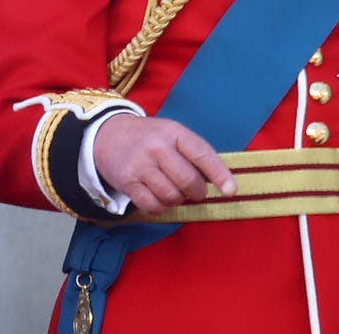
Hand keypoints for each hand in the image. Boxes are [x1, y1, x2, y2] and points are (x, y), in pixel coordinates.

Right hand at [93, 113, 235, 214]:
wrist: (107, 134)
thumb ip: (193, 153)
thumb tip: (221, 183)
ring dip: (177, 199)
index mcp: (172, 131)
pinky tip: (158, 197)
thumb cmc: (148, 137)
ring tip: (172, 189)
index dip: (219, 174)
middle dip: (197, 192)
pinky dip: (160, 207)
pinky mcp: (127, 182)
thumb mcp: (170, 133)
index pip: (202, 154)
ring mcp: (140, 164)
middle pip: (188, 181)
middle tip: (194, 191)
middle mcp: (156, 146)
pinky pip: (153, 206)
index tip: (231, 190)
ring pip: (172, 196)